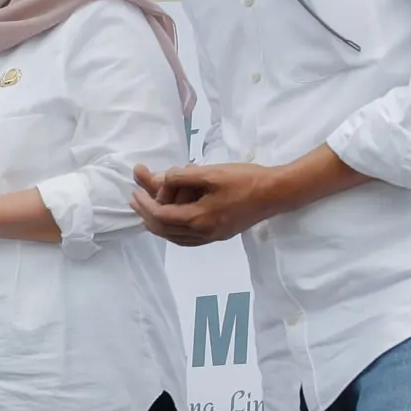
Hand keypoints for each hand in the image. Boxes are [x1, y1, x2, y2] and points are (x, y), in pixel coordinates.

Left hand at [133, 162, 281, 246]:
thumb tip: (160, 179)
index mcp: (199, 218)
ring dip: (157, 223)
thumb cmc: (245, 180)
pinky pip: (187, 238)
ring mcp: (212, 237)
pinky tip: (170, 220)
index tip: (135, 191)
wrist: (276, 193)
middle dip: (145, 214)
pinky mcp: (219, 235)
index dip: (144, 204)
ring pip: (174, 236)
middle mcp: (203, 233)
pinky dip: (173, 230)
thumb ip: (182, 176)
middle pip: (163, 229)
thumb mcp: (211, 172)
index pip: (160, 216)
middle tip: (134, 199)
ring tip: (146, 209)